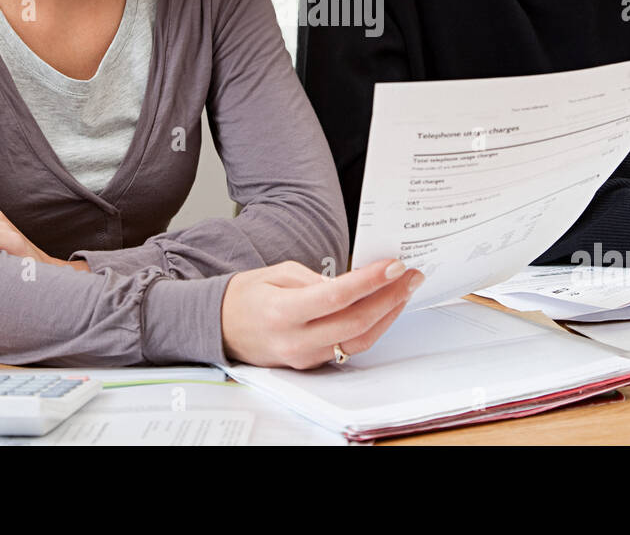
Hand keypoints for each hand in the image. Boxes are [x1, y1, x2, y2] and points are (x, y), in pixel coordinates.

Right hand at [220, 258, 422, 368]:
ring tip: (405, 290)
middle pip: (355, 322)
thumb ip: (315, 280)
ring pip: (358, 340)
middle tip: (410, 275)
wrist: (219, 327)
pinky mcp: (312, 364)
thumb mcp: (277, 274)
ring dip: (388, 314)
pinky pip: (349, 347)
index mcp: (283, 312)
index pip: (336, 297)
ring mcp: (304, 358)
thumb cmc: (246, 296)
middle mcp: (295, 340)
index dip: (370, 281)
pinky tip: (384, 309)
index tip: (393, 265)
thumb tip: (352, 285)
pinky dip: (371, 327)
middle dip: (390, 297)